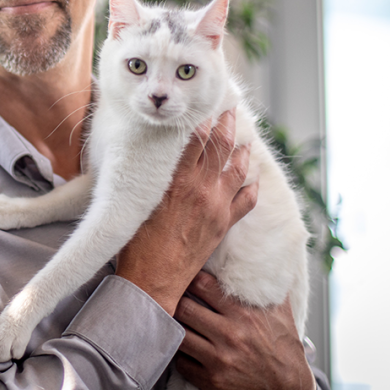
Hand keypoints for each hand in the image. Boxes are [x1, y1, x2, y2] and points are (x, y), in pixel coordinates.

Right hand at [116, 109, 257, 314]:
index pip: (195, 140)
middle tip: (230, 111)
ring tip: (245, 140)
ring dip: (242, 152)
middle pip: (220, 148)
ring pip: (236, 170)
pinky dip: (250, 187)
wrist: (153, 279)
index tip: (205, 109)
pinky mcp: (222, 225)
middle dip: (227, 126)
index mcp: (177, 180)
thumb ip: (152, 177)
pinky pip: (245, 201)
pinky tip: (253, 180)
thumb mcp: (137, 201)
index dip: (202, 122)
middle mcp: (200, 189)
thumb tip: (156, 159)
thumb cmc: (136, 242)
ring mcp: (216, 207)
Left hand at [174, 271, 316, 389]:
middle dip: (177, 302)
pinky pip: (181, 362)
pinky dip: (181, 354)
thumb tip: (261, 257)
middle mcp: (230, 335)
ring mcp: (219, 360)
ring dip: (177, 327)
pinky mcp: (212, 381)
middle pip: (184, 308)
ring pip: (179, 335)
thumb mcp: (280, 312)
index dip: (190, 279)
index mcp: (243, 314)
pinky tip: (186, 348)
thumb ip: (266, 286)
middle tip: (174, 299)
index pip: (202, 285)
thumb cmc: (283, 349)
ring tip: (178, 322)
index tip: (186, 277)